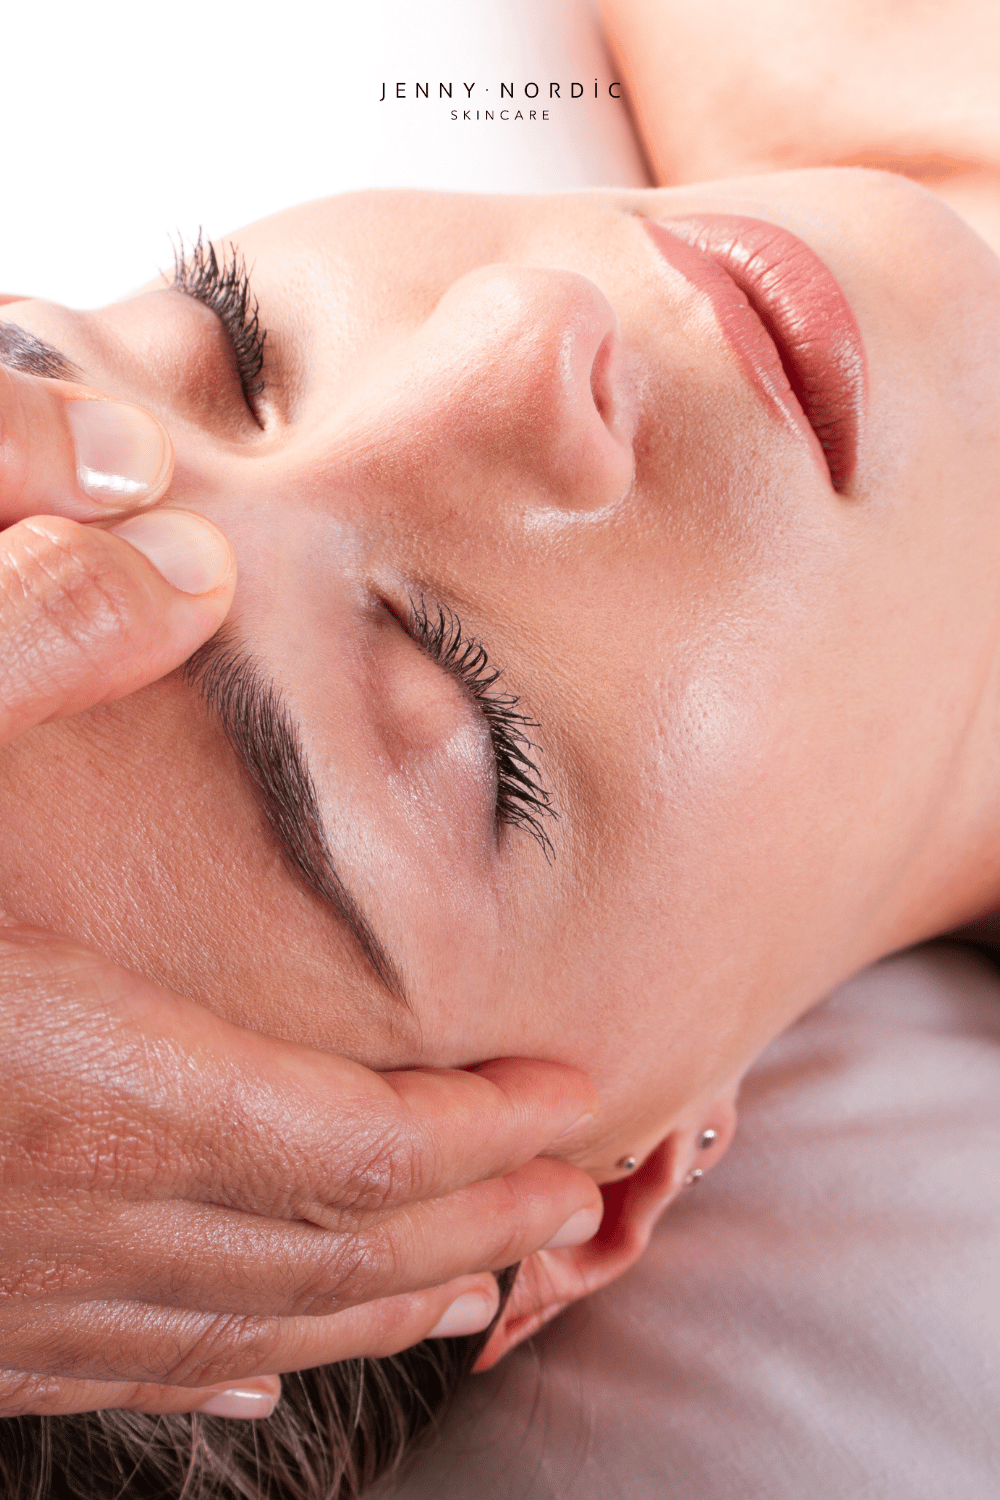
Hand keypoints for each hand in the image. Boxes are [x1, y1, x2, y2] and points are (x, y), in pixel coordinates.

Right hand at [0, 364, 602, 1418]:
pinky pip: (114, 1377)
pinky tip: (260, 1375)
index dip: (478, 1133)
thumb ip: (31, 643)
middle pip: (319, 1248)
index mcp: (74, 1078)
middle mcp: (57, 1214)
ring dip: (369, 1309)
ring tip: (471, 1292)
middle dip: (465, 1227)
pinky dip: (216, 1370)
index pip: (345, 1137)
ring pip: (237, 1330)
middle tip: (571, 1208)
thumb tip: (184, 561)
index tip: (578, 1105)